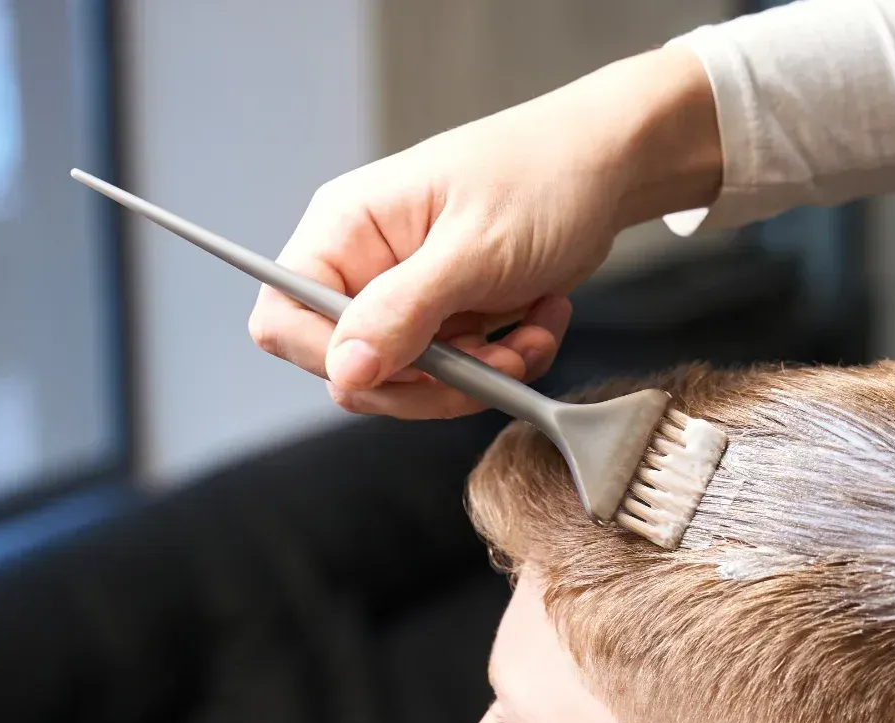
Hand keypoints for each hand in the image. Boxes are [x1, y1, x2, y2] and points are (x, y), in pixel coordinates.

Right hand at [247, 46, 720, 418]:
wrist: (609, 168)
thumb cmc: (541, 179)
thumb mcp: (473, 250)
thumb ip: (403, 313)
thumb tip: (343, 370)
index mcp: (347, 229)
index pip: (285, 317)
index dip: (333, 359)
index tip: (405, 365)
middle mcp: (365, 264)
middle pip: (351, 368)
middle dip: (430, 381)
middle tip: (493, 362)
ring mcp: (408, 295)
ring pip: (410, 382)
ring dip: (479, 376)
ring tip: (530, 335)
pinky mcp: (449, 318)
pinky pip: (457, 374)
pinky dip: (504, 364)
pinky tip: (539, 322)